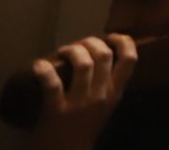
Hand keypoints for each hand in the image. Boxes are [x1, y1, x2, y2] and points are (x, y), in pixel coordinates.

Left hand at [32, 34, 135, 149]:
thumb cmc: (82, 130)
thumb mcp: (103, 108)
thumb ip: (105, 88)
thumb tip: (95, 58)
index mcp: (115, 94)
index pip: (130, 60)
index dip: (122, 41)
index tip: (110, 37)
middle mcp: (101, 96)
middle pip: (104, 55)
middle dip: (90, 42)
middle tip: (78, 45)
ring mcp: (80, 103)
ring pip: (83, 64)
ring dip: (72, 51)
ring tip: (62, 51)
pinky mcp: (56, 111)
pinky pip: (52, 84)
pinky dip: (44, 70)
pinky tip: (38, 65)